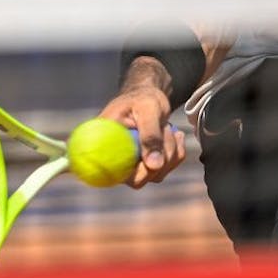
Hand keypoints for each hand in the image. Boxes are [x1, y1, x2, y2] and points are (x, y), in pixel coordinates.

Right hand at [98, 61, 186, 187]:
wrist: (148, 98)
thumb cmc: (142, 99)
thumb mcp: (148, 109)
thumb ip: (150, 135)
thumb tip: (154, 166)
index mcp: (102, 144)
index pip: (112, 173)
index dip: (135, 169)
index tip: (151, 152)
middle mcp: (112, 160)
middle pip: (137, 179)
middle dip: (160, 156)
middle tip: (165, 130)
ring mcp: (129, 166)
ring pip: (155, 175)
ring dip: (169, 152)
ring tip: (166, 128)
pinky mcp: (144, 167)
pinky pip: (165, 170)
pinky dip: (176, 154)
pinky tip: (174, 135)